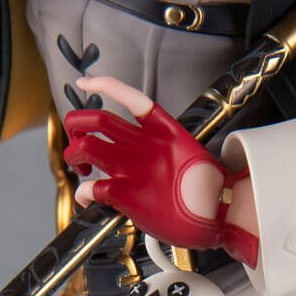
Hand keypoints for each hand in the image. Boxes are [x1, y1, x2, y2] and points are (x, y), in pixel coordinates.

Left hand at [63, 76, 258, 266]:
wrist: (221, 212)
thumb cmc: (210, 193)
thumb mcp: (189, 155)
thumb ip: (163, 151)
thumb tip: (146, 160)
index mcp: (163, 131)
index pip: (128, 96)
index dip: (102, 85)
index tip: (85, 84)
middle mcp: (144, 145)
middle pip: (95, 119)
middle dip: (76, 125)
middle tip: (77, 139)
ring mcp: (133, 168)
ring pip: (86, 146)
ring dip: (74, 155)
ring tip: (80, 166)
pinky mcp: (127, 194)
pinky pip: (90, 187)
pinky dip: (82, 193)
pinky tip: (86, 198)